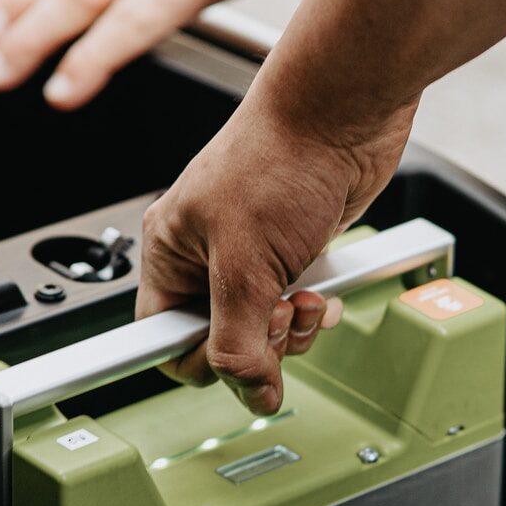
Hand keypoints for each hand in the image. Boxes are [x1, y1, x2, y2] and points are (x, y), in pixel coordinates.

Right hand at [135, 90, 414, 415]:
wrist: (343, 113)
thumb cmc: (282, 158)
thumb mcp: (247, 265)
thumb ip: (239, 340)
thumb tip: (248, 392)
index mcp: (170, 251)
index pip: (162, 338)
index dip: (199, 360)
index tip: (232, 365)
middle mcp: (205, 254)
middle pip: (219, 340)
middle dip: (259, 341)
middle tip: (279, 315)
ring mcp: (251, 254)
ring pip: (261, 329)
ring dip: (291, 329)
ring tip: (305, 300)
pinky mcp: (293, 251)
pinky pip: (295, 307)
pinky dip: (313, 310)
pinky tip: (322, 291)